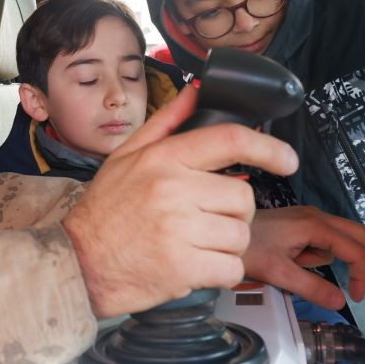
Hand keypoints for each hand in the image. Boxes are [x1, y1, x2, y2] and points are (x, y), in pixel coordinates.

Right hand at [62, 86, 299, 317]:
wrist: (78, 262)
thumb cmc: (105, 210)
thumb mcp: (126, 156)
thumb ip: (167, 123)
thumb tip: (197, 91)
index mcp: (163, 159)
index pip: (230, 141)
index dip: (269, 149)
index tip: (287, 160)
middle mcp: (173, 190)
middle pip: (243, 196)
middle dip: (233, 212)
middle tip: (205, 220)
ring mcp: (178, 230)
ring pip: (240, 234)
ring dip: (226, 244)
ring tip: (195, 244)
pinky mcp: (183, 267)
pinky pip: (231, 268)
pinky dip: (220, 272)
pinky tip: (195, 266)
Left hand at [242, 206, 364, 309]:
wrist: (221, 227)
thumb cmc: (245, 245)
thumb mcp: (277, 272)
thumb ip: (310, 286)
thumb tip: (340, 301)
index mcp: (314, 225)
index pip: (353, 250)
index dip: (361, 274)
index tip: (357, 296)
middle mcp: (315, 218)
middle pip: (360, 231)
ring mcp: (308, 221)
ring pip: (342, 238)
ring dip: (349, 252)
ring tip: (331, 257)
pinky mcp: (301, 227)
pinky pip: (325, 241)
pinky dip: (329, 253)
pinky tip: (301, 262)